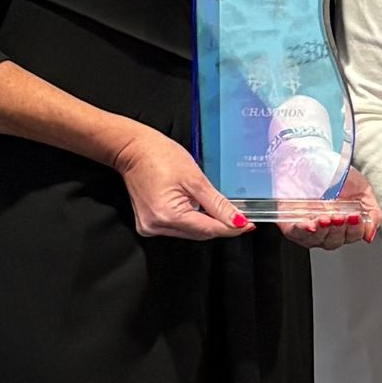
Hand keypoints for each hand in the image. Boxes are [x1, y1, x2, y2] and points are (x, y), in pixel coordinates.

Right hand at [113, 126, 249, 240]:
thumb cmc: (159, 156)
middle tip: (239, 217)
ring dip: (206, 223)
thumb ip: (217, 204)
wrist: (133, 149)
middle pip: (200, 234)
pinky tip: (197, 208)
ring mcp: (150, 227)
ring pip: (190, 232)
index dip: (231, 228)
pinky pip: (179, 227)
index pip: (209, 230)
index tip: (248, 224)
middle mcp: (156, 227)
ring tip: (218, 209)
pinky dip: (192, 220)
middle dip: (220, 226)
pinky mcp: (148, 224)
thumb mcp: (195, 179)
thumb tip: (236, 221)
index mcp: (168, 216)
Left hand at [279, 169, 381, 250]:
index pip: (351, 236)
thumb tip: (369, 235)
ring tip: (327, 218)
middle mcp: (326, 228)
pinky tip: (310, 225)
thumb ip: (372, 214)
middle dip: (338, 231)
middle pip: (333, 241)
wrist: (311, 155)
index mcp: (344, 223)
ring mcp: (307, 227)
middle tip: (341, 216)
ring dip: (322, 232)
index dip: (354, 231)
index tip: (355, 217)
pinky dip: (303, 232)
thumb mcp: (363, 190)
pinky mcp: (289, 223)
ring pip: (315, 240)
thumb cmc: (336, 172)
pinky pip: (295, 234)